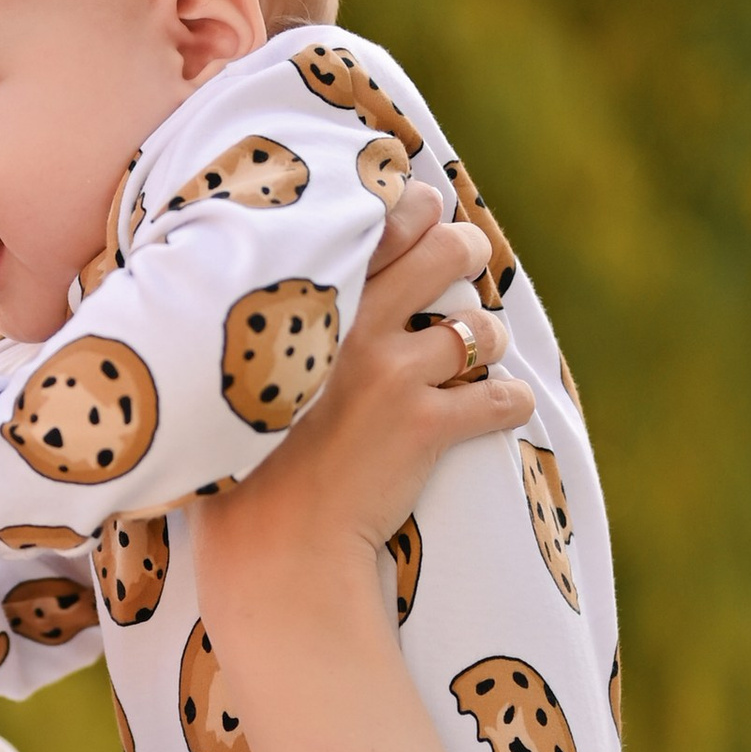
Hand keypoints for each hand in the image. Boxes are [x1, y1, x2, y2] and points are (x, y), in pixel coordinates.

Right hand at [196, 210, 528, 623]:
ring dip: (488, 337)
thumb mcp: (242, 375)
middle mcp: (355, 326)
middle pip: (445, 252)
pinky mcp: (427, 426)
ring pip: (480, 328)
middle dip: (468, 252)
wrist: (270, 543)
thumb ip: (269, 328)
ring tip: (477, 351)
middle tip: (468, 261)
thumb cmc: (240, 466)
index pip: (382, 221)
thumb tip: (289, 299)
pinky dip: (510, 403)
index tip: (423, 217)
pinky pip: (501, 398)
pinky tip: (503, 409)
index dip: (416, 209)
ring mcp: (394, 374)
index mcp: (307, 304)